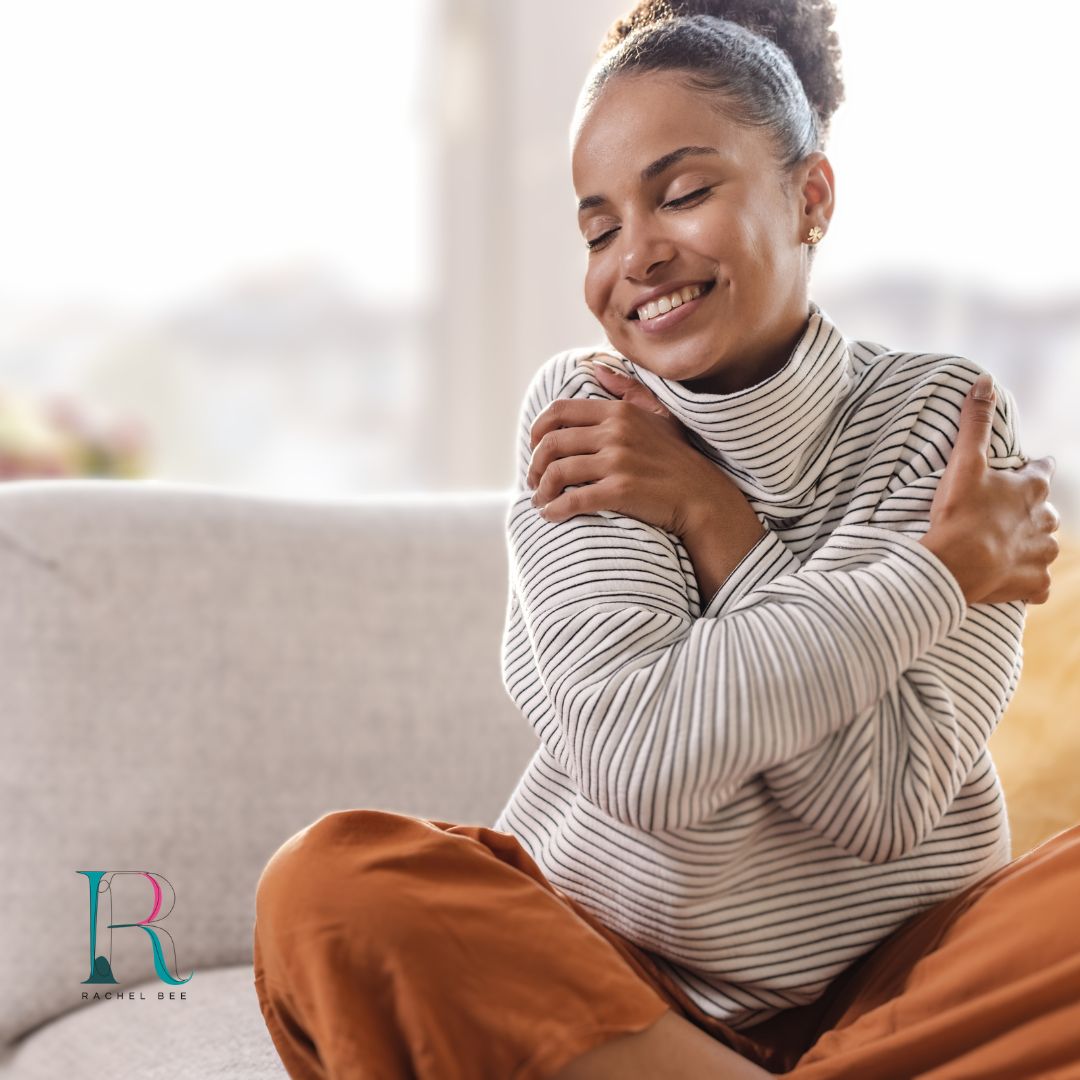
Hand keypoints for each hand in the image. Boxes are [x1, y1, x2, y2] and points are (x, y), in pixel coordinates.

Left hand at [526, 356, 745, 536]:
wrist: (704, 497)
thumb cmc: (679, 459)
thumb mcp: (658, 415)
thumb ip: (627, 390)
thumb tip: (597, 366)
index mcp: (618, 412)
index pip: (559, 412)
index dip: (537, 431)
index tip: (535, 449)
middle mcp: (615, 432)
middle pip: (552, 444)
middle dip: (534, 465)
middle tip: (534, 481)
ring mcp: (618, 461)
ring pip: (558, 472)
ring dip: (541, 490)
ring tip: (540, 501)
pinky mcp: (621, 490)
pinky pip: (574, 499)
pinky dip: (555, 509)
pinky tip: (551, 515)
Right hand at [919, 374, 1059, 604]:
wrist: (956, 565)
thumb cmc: (960, 513)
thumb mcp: (965, 462)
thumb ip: (975, 422)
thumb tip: (985, 380)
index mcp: (1032, 489)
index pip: (1043, 470)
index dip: (1033, 469)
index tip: (1023, 471)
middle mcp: (1046, 520)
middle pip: (1046, 511)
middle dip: (1030, 512)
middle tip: (1001, 515)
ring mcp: (1042, 554)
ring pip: (1045, 547)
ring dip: (1030, 546)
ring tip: (1004, 548)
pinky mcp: (1034, 584)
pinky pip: (1039, 585)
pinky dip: (1028, 582)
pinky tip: (1013, 581)